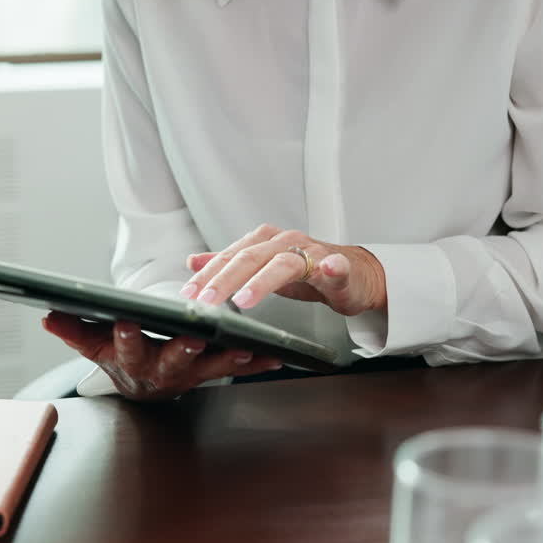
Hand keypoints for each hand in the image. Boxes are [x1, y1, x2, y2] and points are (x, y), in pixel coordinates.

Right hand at [42, 311, 281, 400]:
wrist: (143, 386)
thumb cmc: (120, 358)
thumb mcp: (94, 346)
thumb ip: (74, 330)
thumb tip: (49, 315)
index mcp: (133, 361)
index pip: (125, 348)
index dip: (124, 336)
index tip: (125, 320)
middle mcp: (163, 372)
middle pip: (173, 360)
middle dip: (184, 348)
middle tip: (195, 335)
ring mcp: (191, 375)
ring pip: (210, 367)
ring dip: (228, 358)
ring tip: (244, 347)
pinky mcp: (212, 372)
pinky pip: (237, 368)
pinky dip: (256, 363)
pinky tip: (275, 355)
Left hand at [181, 224, 386, 316]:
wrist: (353, 273)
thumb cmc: (307, 270)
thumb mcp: (262, 267)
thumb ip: (228, 265)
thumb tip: (193, 262)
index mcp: (265, 242)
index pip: (230, 256)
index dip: (208, 274)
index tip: (189, 293)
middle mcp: (286, 242)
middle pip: (251, 258)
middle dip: (225, 280)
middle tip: (206, 301)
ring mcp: (313, 253)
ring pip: (284, 263)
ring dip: (264, 280)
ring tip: (245, 298)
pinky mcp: (340, 267)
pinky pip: (335, 265)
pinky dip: (332, 266)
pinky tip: (327, 269)